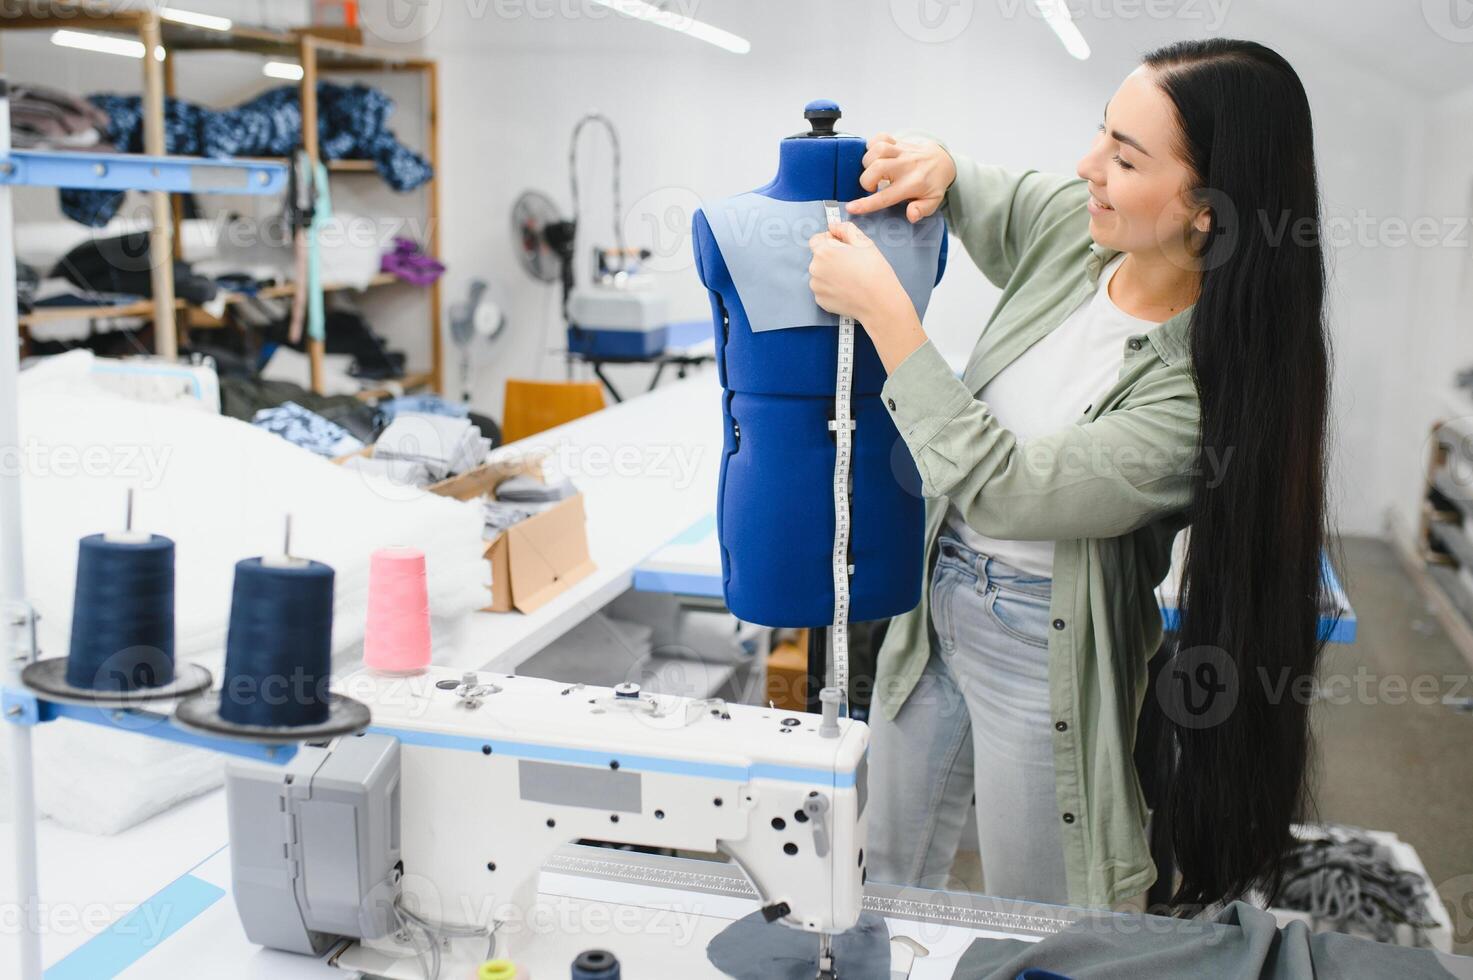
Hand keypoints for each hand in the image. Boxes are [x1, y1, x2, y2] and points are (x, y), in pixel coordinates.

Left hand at [808, 221, 926, 372]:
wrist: (879, 301)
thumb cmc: (873, 270)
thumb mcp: (863, 241)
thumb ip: (845, 229)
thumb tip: (833, 226)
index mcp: (823, 251)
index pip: (816, 240)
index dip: (829, 240)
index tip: (841, 246)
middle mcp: (815, 269)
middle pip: (819, 258)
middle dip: (831, 258)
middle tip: (851, 264)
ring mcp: (816, 287)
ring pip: (821, 274)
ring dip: (831, 273)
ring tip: (851, 278)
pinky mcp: (820, 301)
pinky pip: (824, 290)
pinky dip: (832, 289)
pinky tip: (848, 289)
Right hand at [845, 133, 956, 222]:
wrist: (943, 160)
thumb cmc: (933, 184)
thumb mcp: (933, 202)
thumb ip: (921, 210)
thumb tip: (911, 215)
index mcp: (912, 184)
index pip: (886, 196)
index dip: (866, 203)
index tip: (851, 207)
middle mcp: (906, 165)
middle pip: (877, 167)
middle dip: (866, 179)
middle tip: (872, 187)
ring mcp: (902, 151)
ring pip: (877, 150)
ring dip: (868, 162)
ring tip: (873, 171)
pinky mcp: (898, 141)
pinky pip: (880, 137)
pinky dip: (872, 145)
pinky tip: (875, 156)